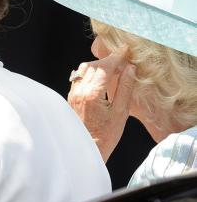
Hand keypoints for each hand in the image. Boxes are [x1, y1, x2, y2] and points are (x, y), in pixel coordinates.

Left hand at [68, 47, 137, 161]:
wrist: (85, 151)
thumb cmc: (105, 136)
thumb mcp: (121, 112)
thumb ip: (126, 88)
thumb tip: (130, 69)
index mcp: (92, 94)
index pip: (104, 67)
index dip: (116, 56)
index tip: (126, 50)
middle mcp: (78, 92)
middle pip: (92, 65)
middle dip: (108, 61)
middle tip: (123, 62)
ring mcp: (72, 95)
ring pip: (83, 71)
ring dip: (98, 66)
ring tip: (114, 71)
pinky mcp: (70, 99)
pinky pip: (79, 79)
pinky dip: (91, 74)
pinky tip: (102, 80)